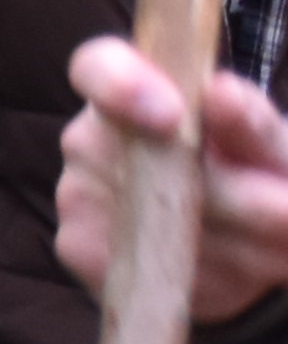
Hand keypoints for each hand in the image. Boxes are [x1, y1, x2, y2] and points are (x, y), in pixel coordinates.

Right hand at [65, 35, 287, 322]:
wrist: (232, 228)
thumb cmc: (245, 163)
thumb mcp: (264, 139)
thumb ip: (248, 120)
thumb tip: (220, 95)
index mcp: (126, 87)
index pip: (98, 68)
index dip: (123, 87)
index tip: (172, 116)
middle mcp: (87, 139)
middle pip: (154, 167)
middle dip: (240, 199)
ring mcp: (75, 197)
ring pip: (163, 227)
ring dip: (241, 244)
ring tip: (279, 243)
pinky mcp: (80, 253)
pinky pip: (152, 267)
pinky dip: (212, 275)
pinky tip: (239, 266)